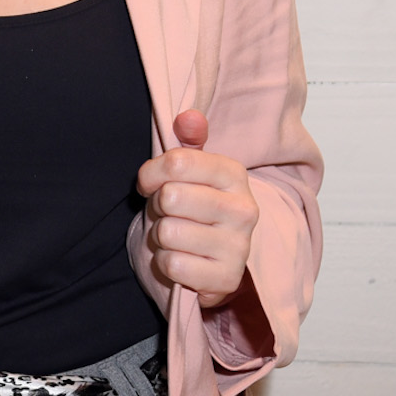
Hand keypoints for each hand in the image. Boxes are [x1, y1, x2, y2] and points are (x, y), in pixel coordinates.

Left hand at [136, 110, 257, 307]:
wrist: (209, 262)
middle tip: (169, 214)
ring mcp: (239, 246)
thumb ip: (187, 142)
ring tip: (177, 236)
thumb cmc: (193, 210)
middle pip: (170, 197)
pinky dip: (167, 264)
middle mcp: (245, 209)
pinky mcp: (227, 279)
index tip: (151, 184)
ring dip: (162, 238)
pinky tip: (183, 260)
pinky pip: (173, 264)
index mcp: (234, 174)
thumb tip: (189, 117)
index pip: (176, 161)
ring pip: (168, 232)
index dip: (150, 173)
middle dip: (158, 207)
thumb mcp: (189, 173)